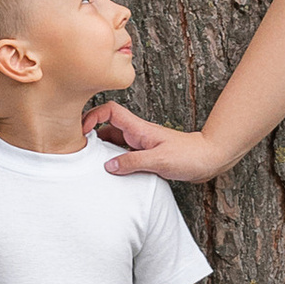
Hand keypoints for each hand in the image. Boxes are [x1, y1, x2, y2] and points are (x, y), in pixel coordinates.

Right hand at [86, 102, 228, 185]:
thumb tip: (108, 165)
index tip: (80, 130)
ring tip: (87, 162)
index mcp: (139, 128)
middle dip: (90, 133)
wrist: (208, 159)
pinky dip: (113, 160)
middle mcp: (137, 134)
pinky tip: (109, 172)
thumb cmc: (188, 156)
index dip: (93, 115)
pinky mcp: (145, 155)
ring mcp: (140, 144)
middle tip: (76, 148)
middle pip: (107, 126)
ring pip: (113, 141)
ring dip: (101, 149)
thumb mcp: (159, 161)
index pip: (110, 111)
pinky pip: (122, 154)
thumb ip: (133, 162)